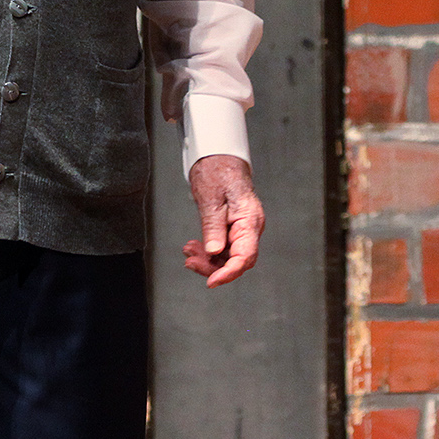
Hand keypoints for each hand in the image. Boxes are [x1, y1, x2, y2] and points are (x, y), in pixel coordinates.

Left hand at [184, 155, 262, 285]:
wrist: (219, 156)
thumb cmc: (219, 171)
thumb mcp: (211, 199)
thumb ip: (214, 227)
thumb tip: (214, 252)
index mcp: (250, 220)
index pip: (245, 256)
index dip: (229, 273)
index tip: (212, 281)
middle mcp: (250, 227)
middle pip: (237, 260)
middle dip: (213, 267)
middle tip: (190, 262)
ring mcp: (242, 229)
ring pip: (228, 256)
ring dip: (207, 259)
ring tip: (189, 251)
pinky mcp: (233, 228)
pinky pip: (223, 247)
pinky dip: (208, 251)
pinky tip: (194, 247)